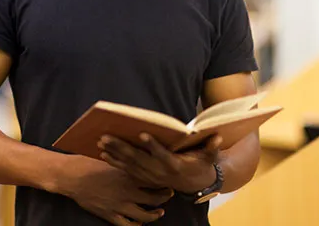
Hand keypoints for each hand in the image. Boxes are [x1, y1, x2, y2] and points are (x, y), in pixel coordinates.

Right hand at [59, 155, 173, 225]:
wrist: (73, 176)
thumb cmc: (89, 163)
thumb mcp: (111, 158)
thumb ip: (124, 162)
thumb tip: (134, 157)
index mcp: (128, 174)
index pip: (153, 179)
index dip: (163, 181)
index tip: (168, 179)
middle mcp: (127, 191)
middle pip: (154, 198)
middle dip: (164, 198)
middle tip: (169, 194)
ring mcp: (119, 205)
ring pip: (144, 216)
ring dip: (154, 215)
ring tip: (159, 212)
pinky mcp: (110, 215)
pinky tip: (139, 225)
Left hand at [98, 133, 221, 193]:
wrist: (193, 184)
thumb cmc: (199, 165)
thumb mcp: (208, 157)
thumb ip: (211, 147)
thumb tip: (217, 136)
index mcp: (174, 164)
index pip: (162, 155)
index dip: (152, 145)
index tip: (142, 134)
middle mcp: (159, 171)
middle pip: (138, 159)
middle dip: (121, 148)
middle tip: (106, 136)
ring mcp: (149, 176)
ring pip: (129, 165)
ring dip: (114, 154)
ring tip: (101, 142)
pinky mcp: (143, 176)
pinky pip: (126, 170)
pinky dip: (114, 162)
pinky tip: (103, 154)